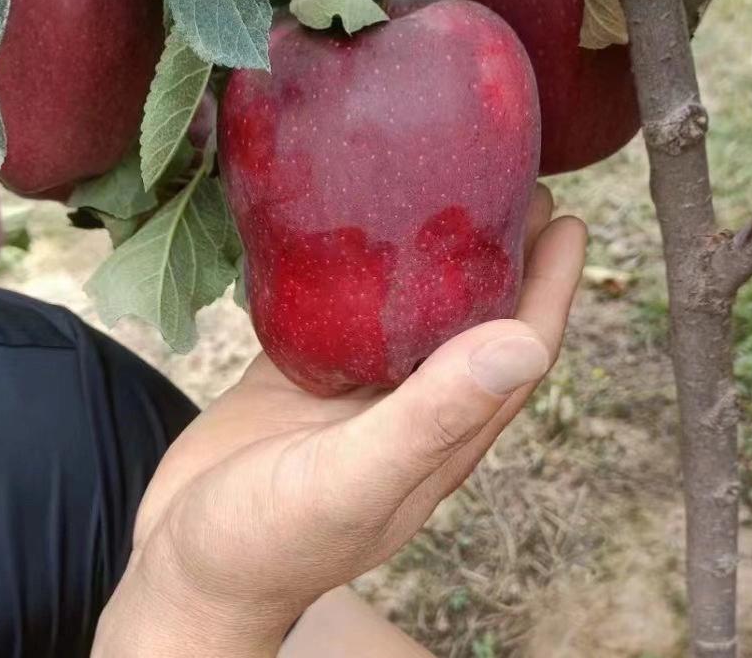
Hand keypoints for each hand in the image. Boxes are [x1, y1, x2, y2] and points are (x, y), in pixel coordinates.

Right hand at [93, 186, 585, 656]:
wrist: (180, 570)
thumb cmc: (263, 544)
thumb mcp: (349, 480)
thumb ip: (431, 419)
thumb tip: (523, 344)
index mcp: (441, 433)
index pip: (518, 348)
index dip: (551, 286)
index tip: (571, 220)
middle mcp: (411, 404)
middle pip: (478, 317)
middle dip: (507, 252)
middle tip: (514, 181)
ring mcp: (357, 388)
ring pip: (415, 308)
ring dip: (439, 254)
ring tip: (446, 189)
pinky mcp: (302, 371)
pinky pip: (342, 308)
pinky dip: (358, 265)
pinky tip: (353, 222)